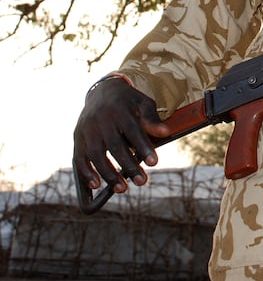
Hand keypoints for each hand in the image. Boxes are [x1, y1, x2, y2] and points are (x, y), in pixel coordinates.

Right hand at [72, 77, 169, 193]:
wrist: (103, 91)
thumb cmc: (129, 102)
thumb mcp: (143, 104)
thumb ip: (152, 119)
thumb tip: (166, 132)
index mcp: (120, 110)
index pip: (133, 130)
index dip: (143, 146)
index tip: (154, 163)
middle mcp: (100, 120)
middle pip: (114, 145)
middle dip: (128, 165)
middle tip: (142, 181)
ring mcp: (87, 129)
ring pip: (95, 154)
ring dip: (108, 173)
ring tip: (122, 189)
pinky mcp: (78, 138)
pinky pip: (79, 157)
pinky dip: (86, 172)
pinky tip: (96, 185)